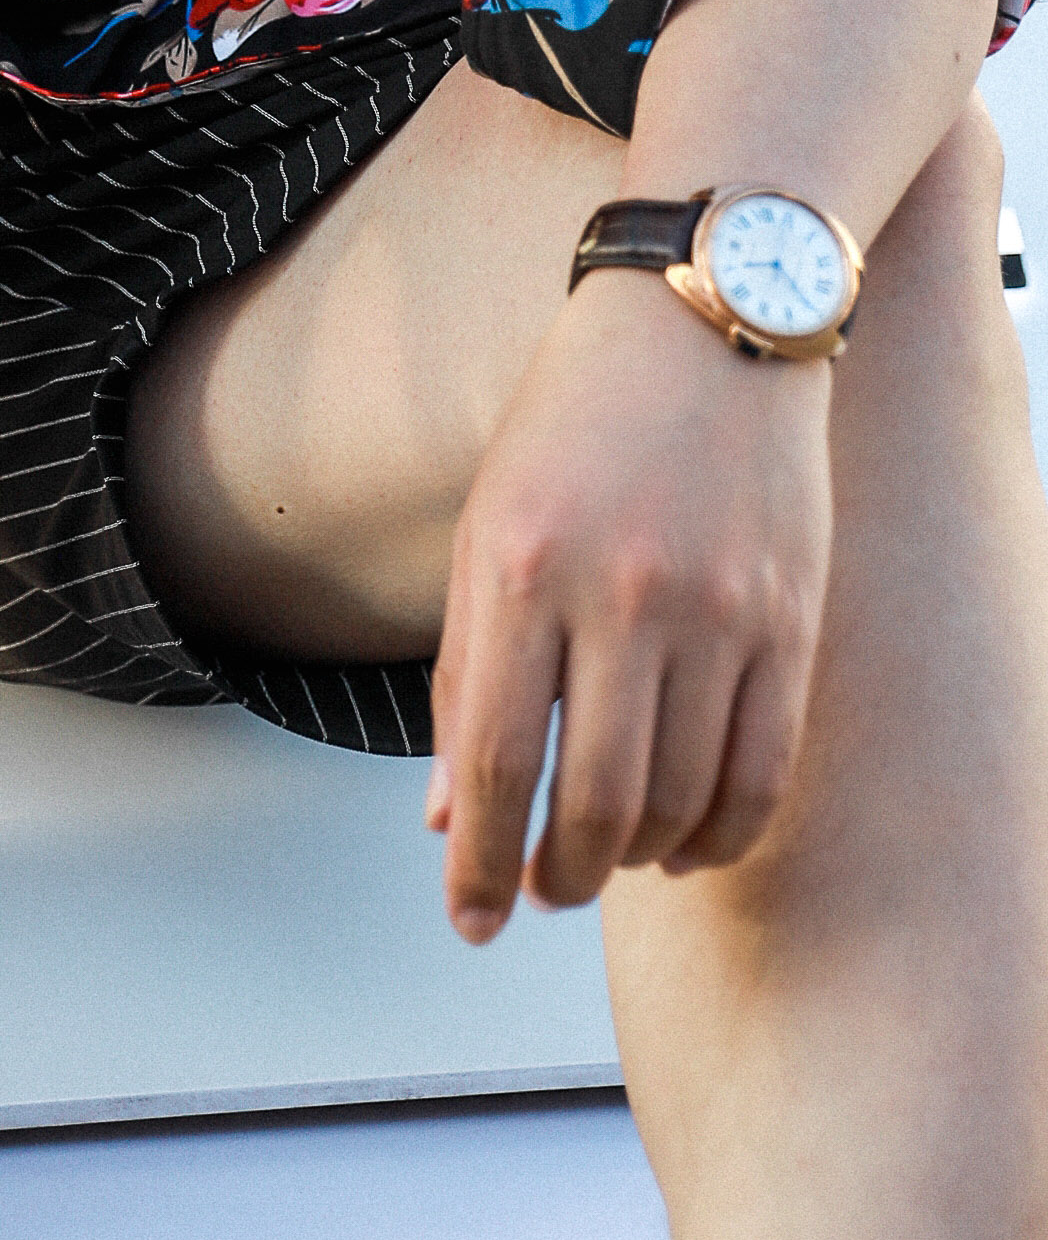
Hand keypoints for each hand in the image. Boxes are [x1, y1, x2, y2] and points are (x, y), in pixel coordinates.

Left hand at [427, 271, 831, 938]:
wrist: (705, 321)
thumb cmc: (577, 421)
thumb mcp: (487, 524)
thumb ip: (467, 671)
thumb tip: (449, 816)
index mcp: (519, 565)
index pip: (495, 762)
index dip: (479, 863)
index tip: (470, 918)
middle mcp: (618, 593)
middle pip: (591, 803)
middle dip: (558, 877)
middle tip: (542, 893)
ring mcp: (716, 611)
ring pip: (679, 803)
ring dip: (634, 859)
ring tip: (605, 856)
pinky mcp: (790, 621)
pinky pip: (761, 775)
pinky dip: (721, 836)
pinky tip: (686, 845)